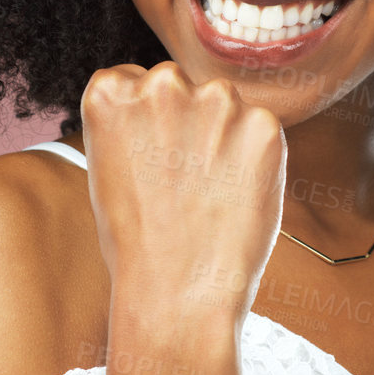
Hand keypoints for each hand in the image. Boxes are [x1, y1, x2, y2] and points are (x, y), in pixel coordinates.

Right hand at [80, 61, 286, 327]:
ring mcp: (217, 100)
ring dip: (222, 136)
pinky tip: (236, 198)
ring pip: (223, 106)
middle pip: (180, 86)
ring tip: (209, 195)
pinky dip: (255, 159)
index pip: (134, 81)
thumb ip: (134, 125)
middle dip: (186, 122)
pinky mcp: (264, 124)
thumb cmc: (137, 242)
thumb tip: (168, 110)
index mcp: (111, 91)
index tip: (149, 159)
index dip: (146, 124)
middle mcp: (162, 83)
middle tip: (182, 181)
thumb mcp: (109, 169)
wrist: (177, 294)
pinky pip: (260, 131)